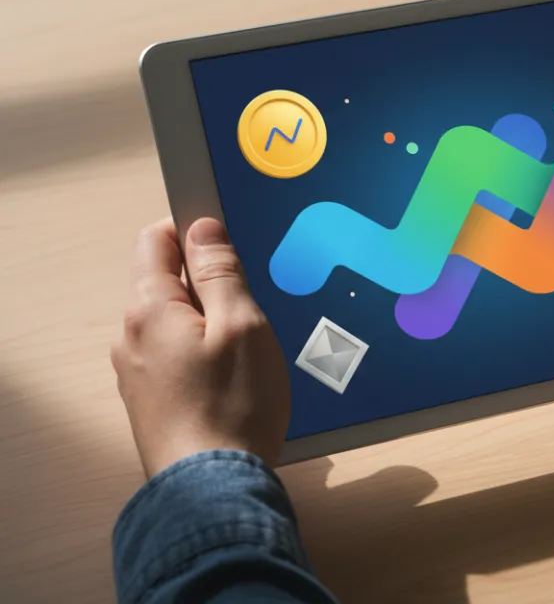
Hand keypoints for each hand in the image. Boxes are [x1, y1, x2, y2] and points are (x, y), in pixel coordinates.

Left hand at [113, 218, 289, 476]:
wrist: (214, 490)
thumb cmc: (233, 407)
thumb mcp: (242, 324)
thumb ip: (221, 271)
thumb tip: (203, 229)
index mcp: (149, 309)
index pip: (156, 239)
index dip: (194, 230)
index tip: (231, 242)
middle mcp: (131, 337)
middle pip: (167, 283)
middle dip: (210, 284)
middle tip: (255, 306)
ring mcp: (137, 373)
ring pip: (176, 323)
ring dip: (212, 324)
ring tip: (252, 351)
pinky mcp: (152, 401)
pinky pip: (178, 357)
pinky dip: (207, 356)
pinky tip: (237, 381)